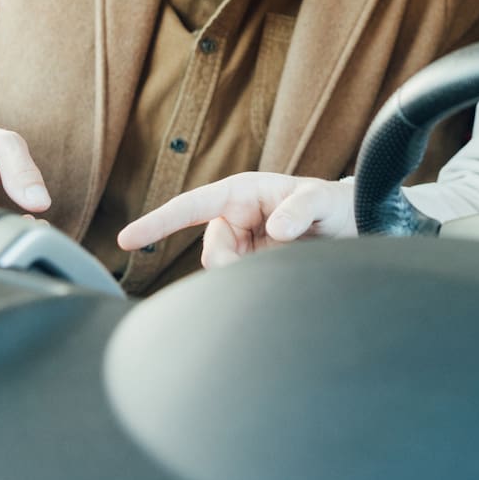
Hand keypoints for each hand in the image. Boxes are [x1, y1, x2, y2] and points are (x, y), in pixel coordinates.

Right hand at [117, 173, 354, 267]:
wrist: (352, 228)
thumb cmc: (334, 204)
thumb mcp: (323, 200)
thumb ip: (300, 209)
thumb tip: (276, 228)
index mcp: (242, 193)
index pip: (190, 207)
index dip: (157, 222)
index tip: (126, 238)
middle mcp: (236, 219)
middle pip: (212, 252)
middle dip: (233, 265)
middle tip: (272, 263)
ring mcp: (244, 245)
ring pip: (224, 272)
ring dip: (247, 275)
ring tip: (287, 262)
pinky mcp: (254, 267)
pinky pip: (238, 283)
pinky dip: (251, 286)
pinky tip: (276, 279)